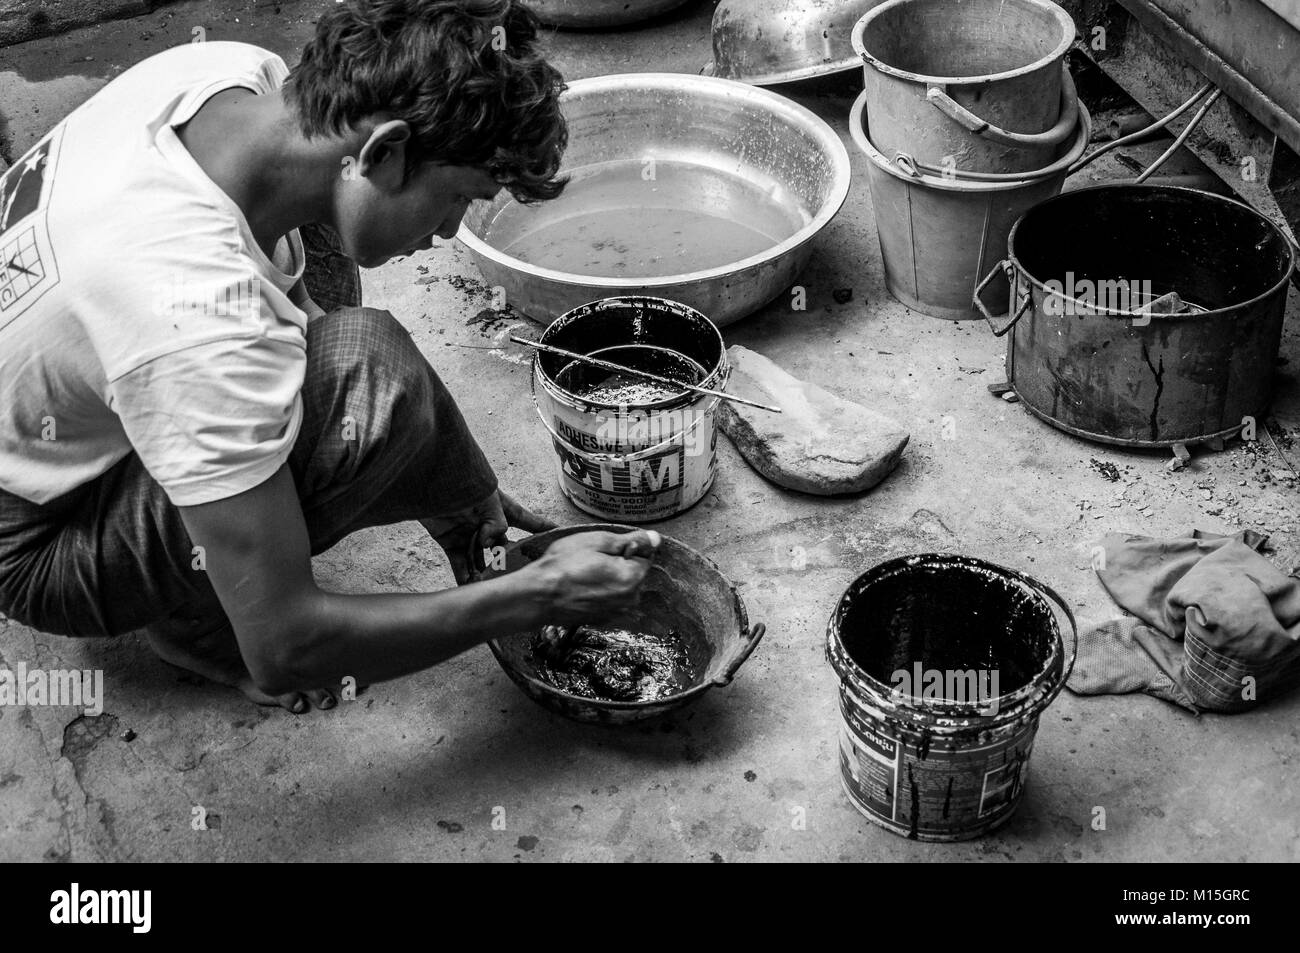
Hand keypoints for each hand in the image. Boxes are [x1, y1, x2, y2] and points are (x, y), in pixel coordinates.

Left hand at [421, 489, 554, 583]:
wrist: (434, 481)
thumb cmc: (466, 484)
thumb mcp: (491, 503)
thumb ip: (496, 527)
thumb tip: (489, 547)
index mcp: (503, 510)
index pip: (528, 521)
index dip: (542, 528)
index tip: (558, 533)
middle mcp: (488, 524)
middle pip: (504, 548)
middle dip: (508, 564)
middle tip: (514, 578)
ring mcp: (470, 535)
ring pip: (481, 561)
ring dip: (485, 574)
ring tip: (491, 588)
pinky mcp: (451, 542)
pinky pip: (460, 564)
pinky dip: (464, 576)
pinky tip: (471, 588)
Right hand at [527, 529, 660, 626]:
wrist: (538, 597)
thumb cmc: (563, 566)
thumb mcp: (597, 541)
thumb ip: (631, 541)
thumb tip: (655, 539)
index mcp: (633, 579)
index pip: (644, 556)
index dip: (624, 548)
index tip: (602, 550)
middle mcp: (630, 600)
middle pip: (634, 573)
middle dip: (618, 564)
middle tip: (590, 561)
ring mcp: (617, 613)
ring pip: (622, 587)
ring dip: (609, 579)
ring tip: (584, 575)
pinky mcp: (604, 620)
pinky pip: (610, 600)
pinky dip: (601, 593)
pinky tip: (582, 588)